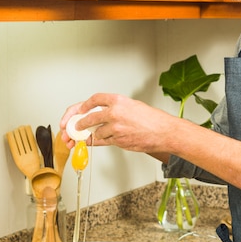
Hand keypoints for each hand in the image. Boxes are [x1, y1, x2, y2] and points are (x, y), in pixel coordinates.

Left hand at [60, 93, 175, 153]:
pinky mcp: (118, 141)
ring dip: (94, 135)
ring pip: (96, 133)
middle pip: (89, 118)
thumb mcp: (133, 106)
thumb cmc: (153, 119)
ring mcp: (115, 128)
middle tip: (76, 126)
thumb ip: (117, 108)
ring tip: (96, 135)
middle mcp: (115, 113)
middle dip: (80, 124)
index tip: (80, 110)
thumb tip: (103, 112)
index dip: (84, 105)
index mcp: (118, 101)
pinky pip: (104, 142)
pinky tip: (100, 141)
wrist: (164, 132)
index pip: (95, 99)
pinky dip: (101, 142)